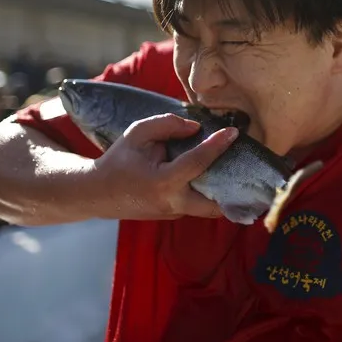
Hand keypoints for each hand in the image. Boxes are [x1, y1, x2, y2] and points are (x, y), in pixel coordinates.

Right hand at [92, 113, 237, 219]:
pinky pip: (198, 204)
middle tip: (243, 165)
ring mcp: (174, 213)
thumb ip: (166, 125)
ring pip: (209, 208)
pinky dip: (208, 191)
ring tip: (232, 168)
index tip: (234, 133)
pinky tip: (212, 173)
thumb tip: (196, 128)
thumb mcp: (136, 134)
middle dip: (233, 189)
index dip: (218, 145)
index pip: (198, 163)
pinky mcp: (174, 215)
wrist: (97, 193)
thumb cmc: (118, 160)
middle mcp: (172, 203)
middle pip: (216, 205)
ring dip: (222, 192)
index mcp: (162, 182)